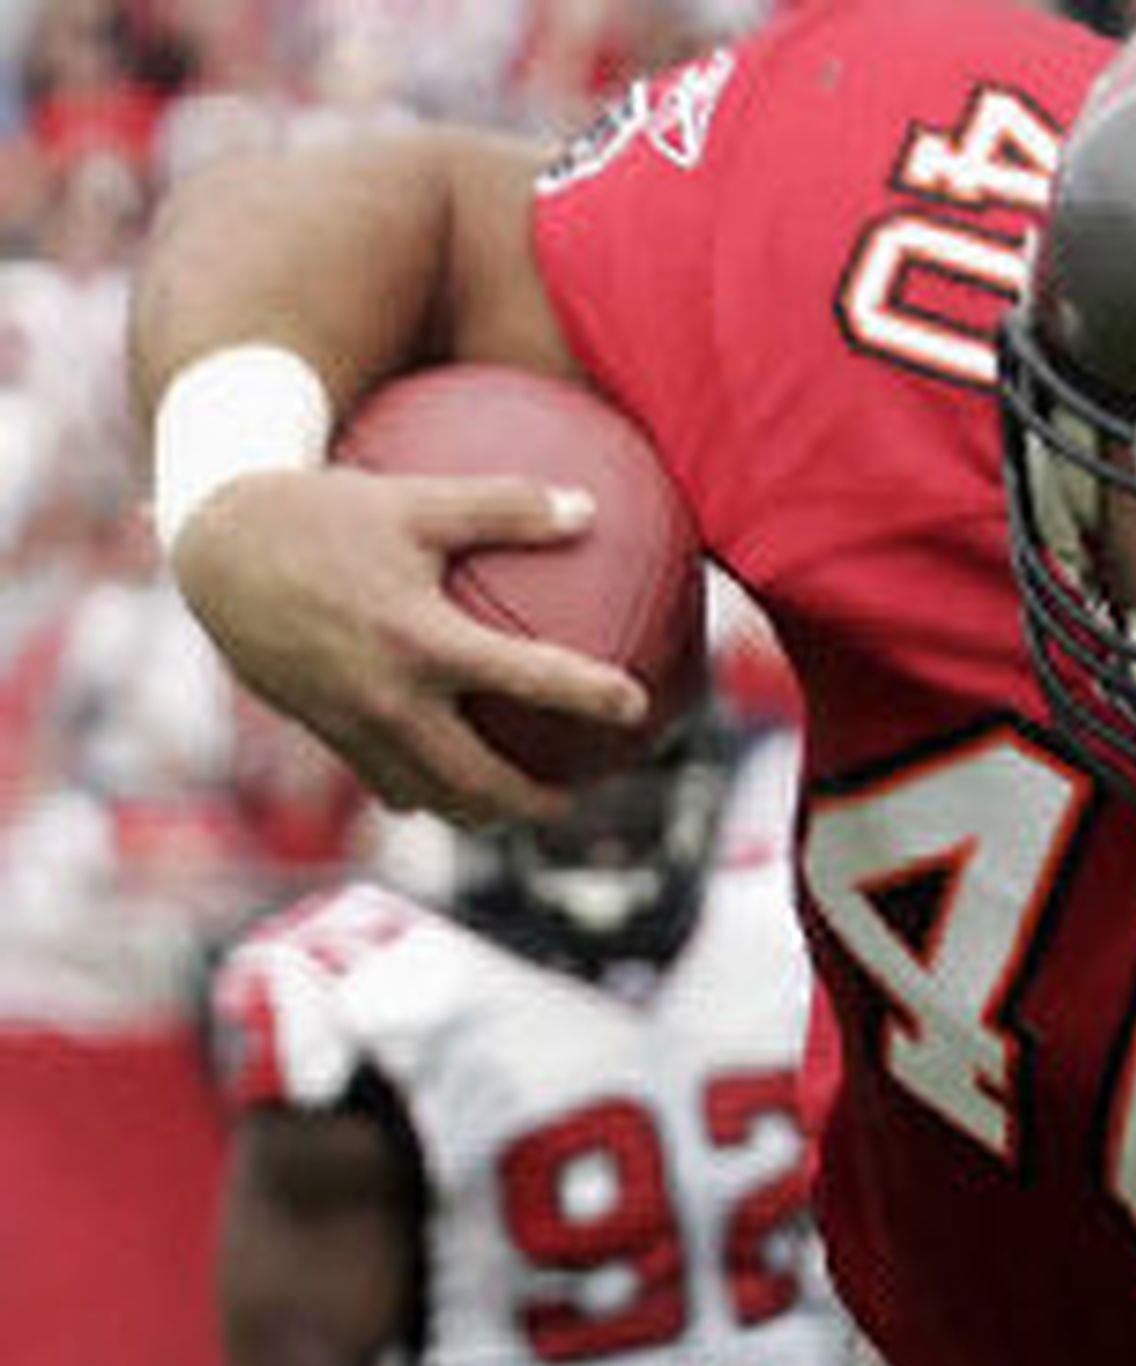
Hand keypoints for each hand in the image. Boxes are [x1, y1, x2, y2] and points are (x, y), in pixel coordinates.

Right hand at [168, 465, 646, 823]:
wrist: (213, 546)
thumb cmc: (320, 514)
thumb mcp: (414, 499)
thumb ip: (505, 506)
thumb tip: (590, 509)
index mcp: (421, 640)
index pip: (526, 675)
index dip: (588, 695)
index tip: (638, 707)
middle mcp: (388, 697)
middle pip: (476, 779)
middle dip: (529, 804)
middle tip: (571, 801)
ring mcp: (351, 724)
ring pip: (425, 796)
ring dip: (474, 812)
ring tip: (510, 809)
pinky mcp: (321, 731)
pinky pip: (380, 779)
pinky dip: (419, 792)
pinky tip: (441, 783)